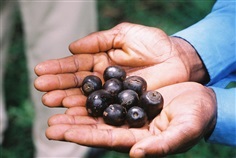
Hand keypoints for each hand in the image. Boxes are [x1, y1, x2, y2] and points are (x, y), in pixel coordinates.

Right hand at [34, 22, 207, 106]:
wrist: (179, 59)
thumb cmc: (155, 44)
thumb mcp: (126, 34)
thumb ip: (100, 40)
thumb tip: (72, 47)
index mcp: (102, 61)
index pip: (77, 66)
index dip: (59, 69)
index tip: (40, 72)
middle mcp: (104, 81)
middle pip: (79, 86)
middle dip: (59, 88)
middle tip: (42, 92)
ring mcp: (114, 96)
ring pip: (88, 101)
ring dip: (69, 104)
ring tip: (51, 105)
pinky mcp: (126, 108)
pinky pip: (106, 113)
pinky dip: (91, 115)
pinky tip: (75, 117)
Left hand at [45, 82, 216, 156]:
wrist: (201, 98)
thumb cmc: (196, 117)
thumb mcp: (183, 130)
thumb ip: (162, 144)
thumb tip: (136, 154)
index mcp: (138, 138)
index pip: (105, 138)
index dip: (82, 136)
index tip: (58, 132)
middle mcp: (128, 125)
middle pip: (95, 126)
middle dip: (72, 124)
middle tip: (49, 124)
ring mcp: (128, 108)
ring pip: (98, 108)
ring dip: (77, 106)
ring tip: (54, 102)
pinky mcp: (131, 94)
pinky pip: (108, 91)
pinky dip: (93, 89)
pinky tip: (79, 85)